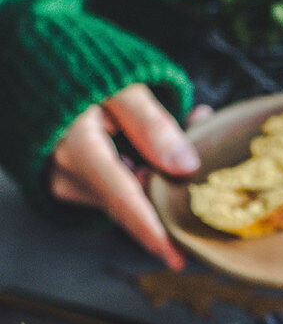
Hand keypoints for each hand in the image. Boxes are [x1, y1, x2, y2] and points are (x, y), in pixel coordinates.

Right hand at [49, 84, 212, 269]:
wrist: (37, 65)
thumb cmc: (79, 67)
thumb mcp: (120, 84)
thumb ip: (152, 124)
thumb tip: (186, 167)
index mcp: (78, 148)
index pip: (123, 200)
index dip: (152, 232)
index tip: (177, 258)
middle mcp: (68, 175)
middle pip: (132, 204)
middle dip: (172, 191)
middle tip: (205, 148)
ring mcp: (67, 183)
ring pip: (128, 198)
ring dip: (160, 177)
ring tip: (187, 126)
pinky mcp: (72, 184)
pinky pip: (116, 191)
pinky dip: (142, 174)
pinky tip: (156, 151)